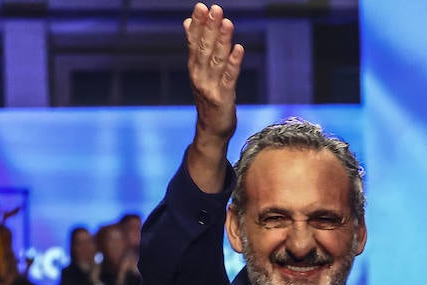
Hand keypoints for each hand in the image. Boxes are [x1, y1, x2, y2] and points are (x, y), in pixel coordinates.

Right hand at [186, 4, 243, 142]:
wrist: (211, 131)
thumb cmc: (209, 99)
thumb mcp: (200, 72)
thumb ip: (195, 48)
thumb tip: (187, 22)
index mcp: (194, 68)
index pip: (194, 42)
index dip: (198, 24)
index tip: (201, 7)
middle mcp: (200, 75)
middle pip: (205, 48)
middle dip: (210, 27)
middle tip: (215, 8)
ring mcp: (211, 87)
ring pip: (217, 59)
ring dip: (222, 40)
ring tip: (227, 22)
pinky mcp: (224, 98)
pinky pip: (229, 78)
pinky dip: (234, 63)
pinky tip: (239, 49)